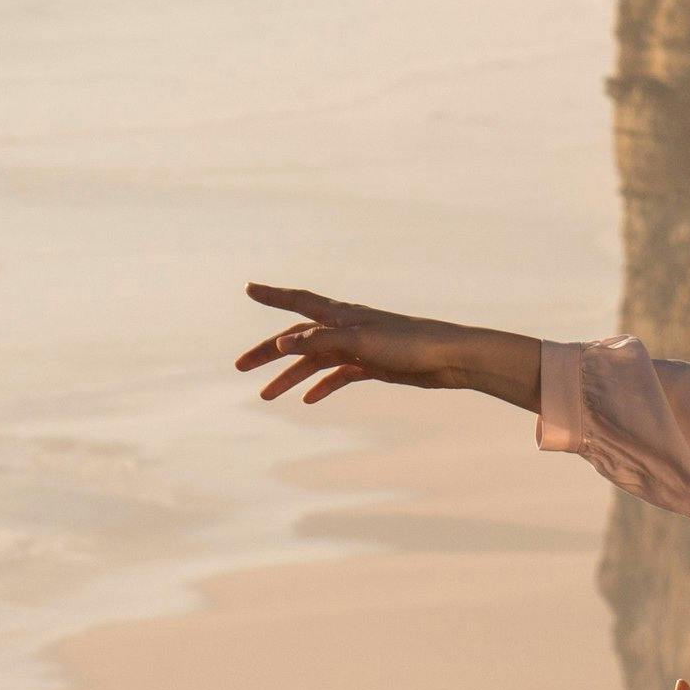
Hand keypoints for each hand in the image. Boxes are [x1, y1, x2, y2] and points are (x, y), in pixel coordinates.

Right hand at [236, 284, 535, 409]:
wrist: (450, 358)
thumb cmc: (409, 343)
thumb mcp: (360, 341)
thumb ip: (321, 340)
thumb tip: (281, 343)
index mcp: (341, 315)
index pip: (298, 302)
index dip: (272, 296)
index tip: (248, 289)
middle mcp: (345, 327)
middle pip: (296, 339)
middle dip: (267, 352)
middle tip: (239, 367)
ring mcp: (357, 347)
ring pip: (314, 361)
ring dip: (290, 377)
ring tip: (267, 397)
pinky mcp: (372, 365)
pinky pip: (338, 375)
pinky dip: (322, 386)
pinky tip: (309, 400)